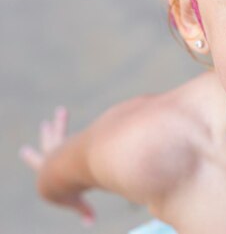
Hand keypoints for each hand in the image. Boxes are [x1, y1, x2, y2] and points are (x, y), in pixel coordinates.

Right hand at [19, 106, 95, 226]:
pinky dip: (60, 120)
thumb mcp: (74, 200)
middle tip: (40, 130)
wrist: (62, 173)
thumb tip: (92, 222)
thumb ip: (84, 209)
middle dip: (45, 139)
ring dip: (56, 124)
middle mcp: (50, 158)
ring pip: (55, 133)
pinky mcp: (63, 139)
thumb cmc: (67, 188)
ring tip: (58, 112)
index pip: (41, 167)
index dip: (35, 161)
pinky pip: (61, 126)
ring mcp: (56, 147)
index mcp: (48, 172)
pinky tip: (62, 111)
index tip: (25, 150)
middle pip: (46, 147)